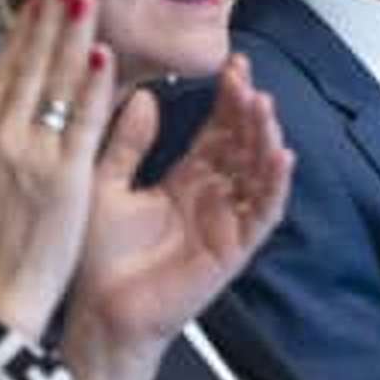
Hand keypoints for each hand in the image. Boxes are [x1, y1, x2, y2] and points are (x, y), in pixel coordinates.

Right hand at [0, 0, 107, 342]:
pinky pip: (82, 119)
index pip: (1, 69)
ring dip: (74, 35)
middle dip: (50, 18)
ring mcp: (30, 154)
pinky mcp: (64, 176)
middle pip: (28, 64)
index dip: (24, 31)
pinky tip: (104, 53)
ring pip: (56, 82)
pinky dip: (93, 85)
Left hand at [60, 58, 295, 379]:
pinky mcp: (232, 252)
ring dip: (265, 139)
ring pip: (258, 173)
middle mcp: (212, 199)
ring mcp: (226, 225)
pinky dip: (275, 185)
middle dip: (248, 112)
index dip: (228, 100)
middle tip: (246, 78)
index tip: (234, 65)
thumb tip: (145, 94)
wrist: (97, 315)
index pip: (217, 131)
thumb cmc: (98, 258)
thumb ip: (127, 142)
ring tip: (264, 106)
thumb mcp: (105, 184)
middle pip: (242, 146)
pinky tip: (282, 155)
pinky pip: (262, 215)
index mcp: (185, 182)